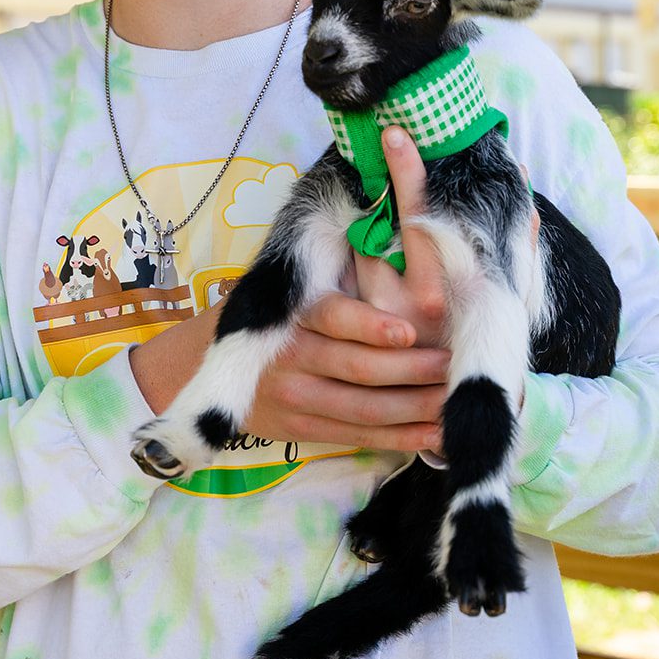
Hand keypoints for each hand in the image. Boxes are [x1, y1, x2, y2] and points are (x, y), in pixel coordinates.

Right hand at [246, 129, 450, 451]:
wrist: (202, 363)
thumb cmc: (270, 310)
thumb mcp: (293, 282)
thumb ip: (345, 264)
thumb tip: (407, 220)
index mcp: (294, 313)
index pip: (336, 319)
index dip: (373, 328)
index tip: (410, 330)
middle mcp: (291, 356)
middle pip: (361, 371)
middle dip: (414, 372)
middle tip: (455, 364)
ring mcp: (296, 397)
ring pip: (368, 411)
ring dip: (418, 407)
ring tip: (456, 400)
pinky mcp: (302, 428)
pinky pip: (360, 437)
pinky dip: (402, 439)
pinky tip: (436, 435)